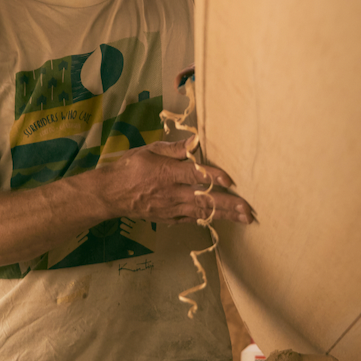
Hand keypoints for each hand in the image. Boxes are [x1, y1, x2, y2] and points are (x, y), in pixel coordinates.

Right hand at [95, 140, 253, 225]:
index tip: (230, 180)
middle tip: (248, 210)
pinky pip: (192, 219)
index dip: (213, 177)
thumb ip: (175, 148)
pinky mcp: (169, 218)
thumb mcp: (150, 151)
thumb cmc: (131, 167)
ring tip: (244, 218)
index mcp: (166, 173)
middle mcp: (171, 193)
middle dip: (228, 205)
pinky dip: (209, 219)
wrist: (112, 194)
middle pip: (204, 199)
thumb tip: (196, 140)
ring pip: (202, 213)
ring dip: (225, 215)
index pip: (194, 175)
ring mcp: (171, 208)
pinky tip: (224, 219)